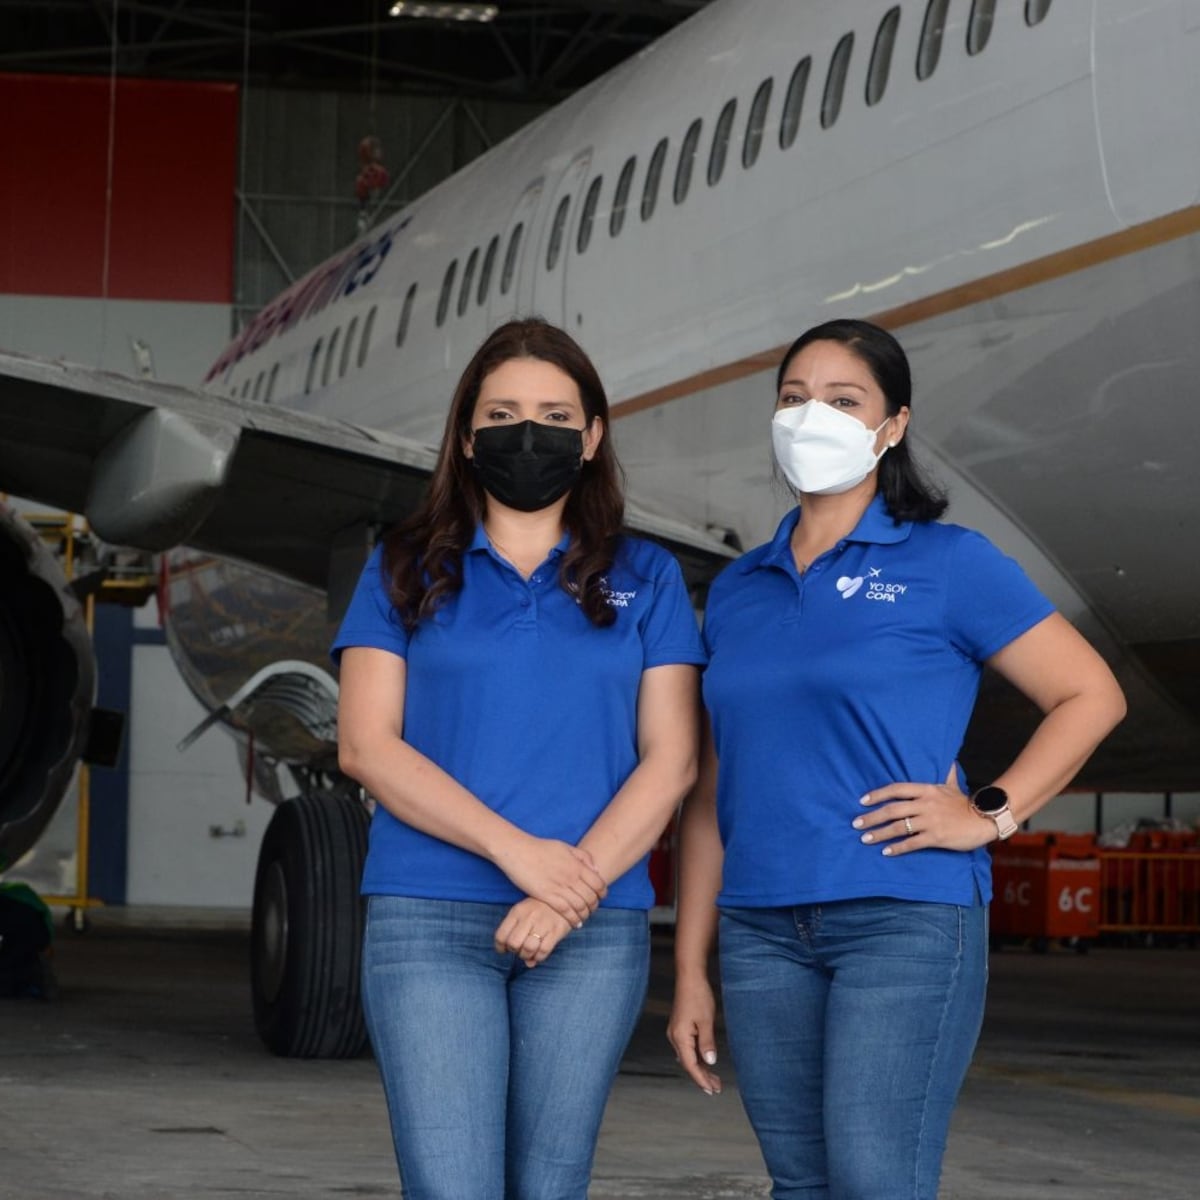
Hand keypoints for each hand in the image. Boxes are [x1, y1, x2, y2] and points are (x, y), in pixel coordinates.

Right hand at [492, 833, 607, 927]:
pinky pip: (565, 911)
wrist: (518, 850)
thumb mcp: (565, 847)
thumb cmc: (540, 847)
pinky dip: (573, 919)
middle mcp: (571, 877)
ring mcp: (559, 886)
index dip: (602, 893)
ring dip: (585, 914)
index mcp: (577, 865)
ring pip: (580, 906)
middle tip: (592, 910)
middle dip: (594, 906)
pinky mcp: (546, 895)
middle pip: (591, 897)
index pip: (598, 883)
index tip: (600, 897)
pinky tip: (575, 923)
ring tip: (584, 917)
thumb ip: (583, 857)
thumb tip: (596, 869)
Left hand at [494, 898, 571, 966]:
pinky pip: (543, 951)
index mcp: (518, 912)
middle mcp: (528, 917)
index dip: (500, 947)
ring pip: (528, 949)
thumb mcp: (525, 913)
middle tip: (520, 949)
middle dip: (515, 951)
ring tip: (530, 952)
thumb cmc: (540, 907)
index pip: (501, 935)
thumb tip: (524, 961)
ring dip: (527, 955)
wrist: (565, 898)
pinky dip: (539, 957)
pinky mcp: (556, 931)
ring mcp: (543, 924)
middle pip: (513, 944)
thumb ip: (518, 933)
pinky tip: (539, 954)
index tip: (505, 949)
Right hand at [667, 975, 721, 1094]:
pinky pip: (687, 1048)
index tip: (712, 1090)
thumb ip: (707, 1043)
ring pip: (688, 1056)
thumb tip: (710, 1062)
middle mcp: (674, 1037)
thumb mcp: (706, 1021)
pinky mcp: (679, 1027)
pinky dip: (697, 1057)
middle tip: (716, 1088)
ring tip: (714, 1079)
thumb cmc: (698, 996)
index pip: (691, 1065)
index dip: (701, 1079)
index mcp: (680, 1037)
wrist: (689, 978)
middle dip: (702, 1077)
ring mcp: (675, 1032)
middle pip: (688, 1063)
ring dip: (700, 1068)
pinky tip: (705, 1061)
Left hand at [853, 762, 994, 855]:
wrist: (985, 819)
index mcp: (926, 790)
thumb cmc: (965, 803)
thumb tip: (946, 760)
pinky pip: (912, 843)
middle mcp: (925, 804)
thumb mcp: (952, 784)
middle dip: (871, 817)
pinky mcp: (936, 837)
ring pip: (898, 827)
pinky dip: (897, 848)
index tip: (862, 800)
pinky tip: (885, 851)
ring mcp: (930, 821)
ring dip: (879, 833)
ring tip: (865, 838)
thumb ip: (944, 773)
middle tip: (856, 823)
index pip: (896, 789)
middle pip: (892, 809)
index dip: (878, 794)